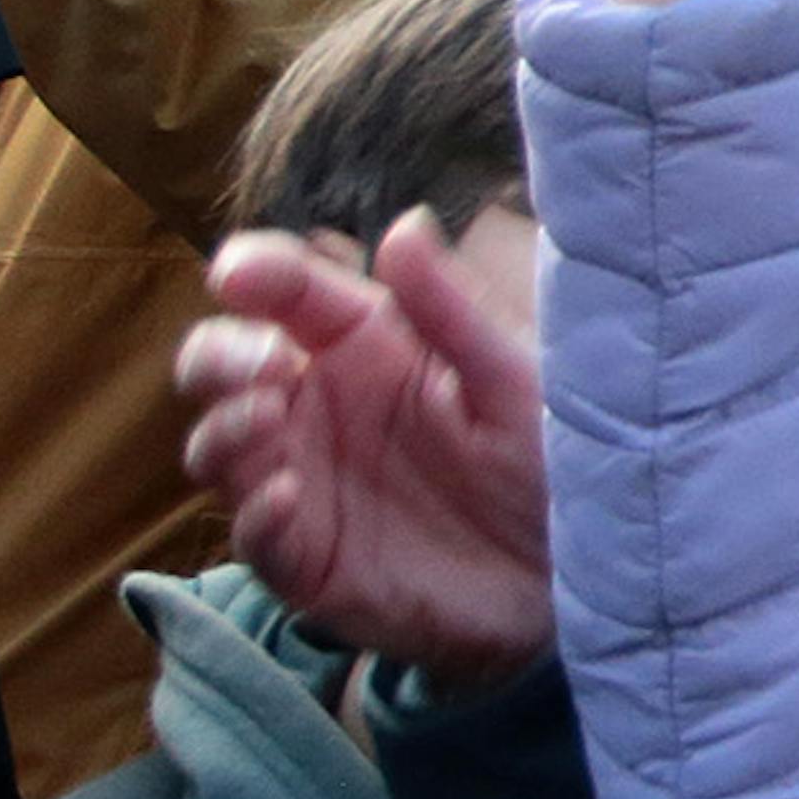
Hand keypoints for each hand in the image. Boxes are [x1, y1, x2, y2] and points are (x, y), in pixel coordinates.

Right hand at [172, 217, 548, 687]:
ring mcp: (305, 485)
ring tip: (271, 414)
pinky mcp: (310, 562)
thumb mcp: (513, 380)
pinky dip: (256, 514)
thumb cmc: (549, 462)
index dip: (255, 274)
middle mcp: (320, 410)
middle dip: (220, 355)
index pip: (288, 295)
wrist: (582, 573)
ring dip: (227, 427)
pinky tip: (288, 494)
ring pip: (216, 449)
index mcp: (367, 348)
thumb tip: (403, 226)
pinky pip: (254, 539)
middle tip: (265, 361)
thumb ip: (452, 311)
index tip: (240, 272)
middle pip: (221, 367)